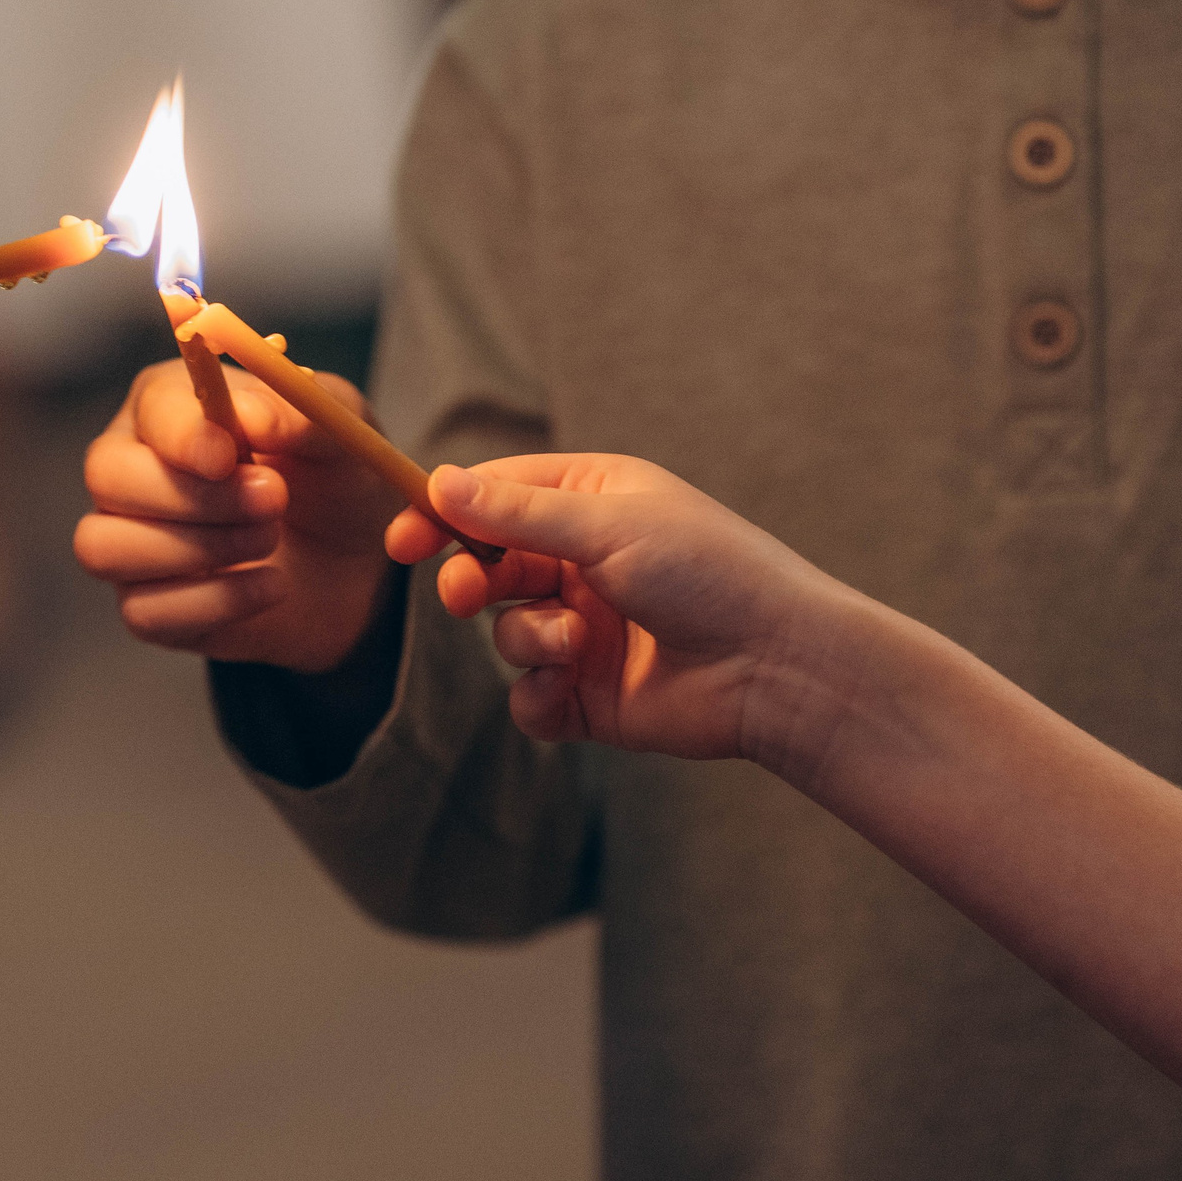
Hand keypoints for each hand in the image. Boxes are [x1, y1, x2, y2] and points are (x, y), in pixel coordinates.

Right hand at [72, 359, 409, 671]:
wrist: (354, 562)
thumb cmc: (331, 478)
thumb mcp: (338, 434)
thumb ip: (298, 416)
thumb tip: (250, 416)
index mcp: (171, 405)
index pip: (150, 410)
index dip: (182, 436)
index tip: (227, 457)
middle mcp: (133, 466)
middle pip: (106, 476)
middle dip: (193, 497)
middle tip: (272, 501)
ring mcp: (129, 538)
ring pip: (104, 546)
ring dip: (197, 550)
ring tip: (270, 540)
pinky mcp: (146, 603)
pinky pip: (143, 611)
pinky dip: (216, 602)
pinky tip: (270, 585)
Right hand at [414, 453, 862, 763]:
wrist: (778, 669)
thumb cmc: (709, 575)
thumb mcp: (607, 526)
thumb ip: (517, 512)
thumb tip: (439, 482)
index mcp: (591, 502)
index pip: (495, 495)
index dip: (445, 514)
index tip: (403, 539)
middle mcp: (583, 562)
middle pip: (487, 565)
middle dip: (472, 582)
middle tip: (468, 596)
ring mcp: (585, 630)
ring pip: (505, 632)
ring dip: (527, 638)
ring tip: (574, 645)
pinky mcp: (589, 695)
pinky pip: (528, 698)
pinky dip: (538, 697)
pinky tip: (567, 692)